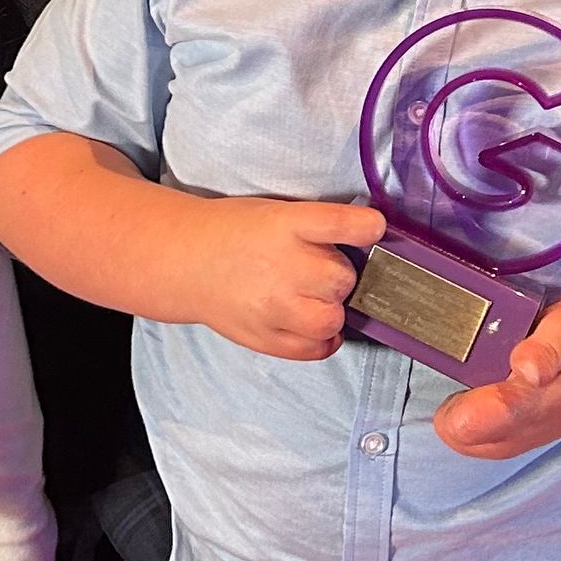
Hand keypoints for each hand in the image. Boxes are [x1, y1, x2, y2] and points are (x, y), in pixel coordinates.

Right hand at [182, 196, 384, 359]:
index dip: (367, 227)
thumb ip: (318, 227)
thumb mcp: (276, 212)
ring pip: (333, 318)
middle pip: (343, 278)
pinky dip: (322, 338)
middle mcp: (279, 265)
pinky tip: (309, 321)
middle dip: (339, 274)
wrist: (185, 261)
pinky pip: (317, 348)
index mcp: (284, 224)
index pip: (341, 225)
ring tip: (312, 297)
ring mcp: (272, 307)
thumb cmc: (235, 232)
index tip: (374, 228)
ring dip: (330, 309)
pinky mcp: (265, 338)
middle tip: (317, 269)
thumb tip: (367, 241)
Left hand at [433, 295, 560, 457]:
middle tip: (477, 360)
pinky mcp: (508, 440)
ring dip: (460, 402)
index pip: (461, 425)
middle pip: (449, 428)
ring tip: (484, 368)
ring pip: (456, 433)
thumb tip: (525, 369)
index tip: (464, 360)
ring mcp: (509, 443)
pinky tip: (487, 380)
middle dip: (453, 393)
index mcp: (522, 410)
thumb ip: (545, 350)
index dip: (452, 390)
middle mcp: (511, 436)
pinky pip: (468, 432)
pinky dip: (468, 408)